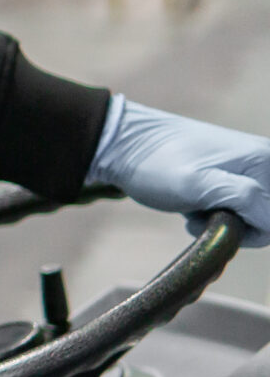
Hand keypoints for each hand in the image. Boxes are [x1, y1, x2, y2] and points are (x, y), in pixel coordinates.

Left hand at [89, 98, 269, 247]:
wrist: (122, 144)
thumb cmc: (156, 164)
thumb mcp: (198, 184)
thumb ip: (245, 198)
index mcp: (265, 161)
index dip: (247, 232)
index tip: (212, 219)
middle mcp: (264, 161)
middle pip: (265, 218)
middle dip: (234, 225)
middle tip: (199, 212)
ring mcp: (249, 167)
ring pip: (250, 216)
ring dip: (222, 220)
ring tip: (193, 206)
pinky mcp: (232, 174)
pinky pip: (237, 207)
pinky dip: (215, 212)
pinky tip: (194, 203)